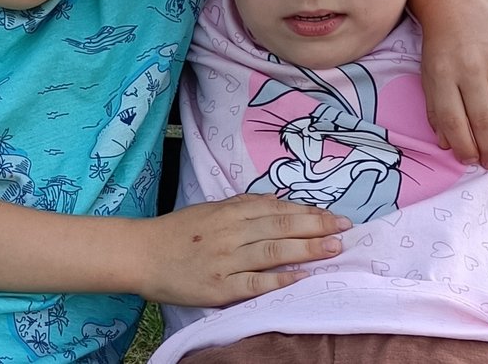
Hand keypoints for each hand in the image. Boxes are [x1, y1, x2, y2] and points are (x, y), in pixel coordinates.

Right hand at [140, 194, 349, 306]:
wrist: (142, 254)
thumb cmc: (178, 231)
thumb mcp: (211, 209)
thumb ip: (244, 204)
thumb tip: (278, 200)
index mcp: (229, 211)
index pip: (277, 210)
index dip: (309, 212)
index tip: (334, 215)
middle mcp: (231, 232)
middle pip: (281, 227)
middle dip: (316, 227)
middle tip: (345, 229)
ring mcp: (226, 260)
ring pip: (273, 252)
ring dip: (307, 250)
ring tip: (333, 249)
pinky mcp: (219, 287)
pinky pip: (255, 283)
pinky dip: (280, 280)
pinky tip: (301, 277)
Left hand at [420, 14, 487, 169]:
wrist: (456, 0)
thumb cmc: (441, 44)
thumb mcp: (429, 74)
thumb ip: (437, 108)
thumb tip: (449, 145)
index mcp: (442, 74)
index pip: (454, 121)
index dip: (464, 146)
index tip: (470, 160)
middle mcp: (469, 66)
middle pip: (483, 119)